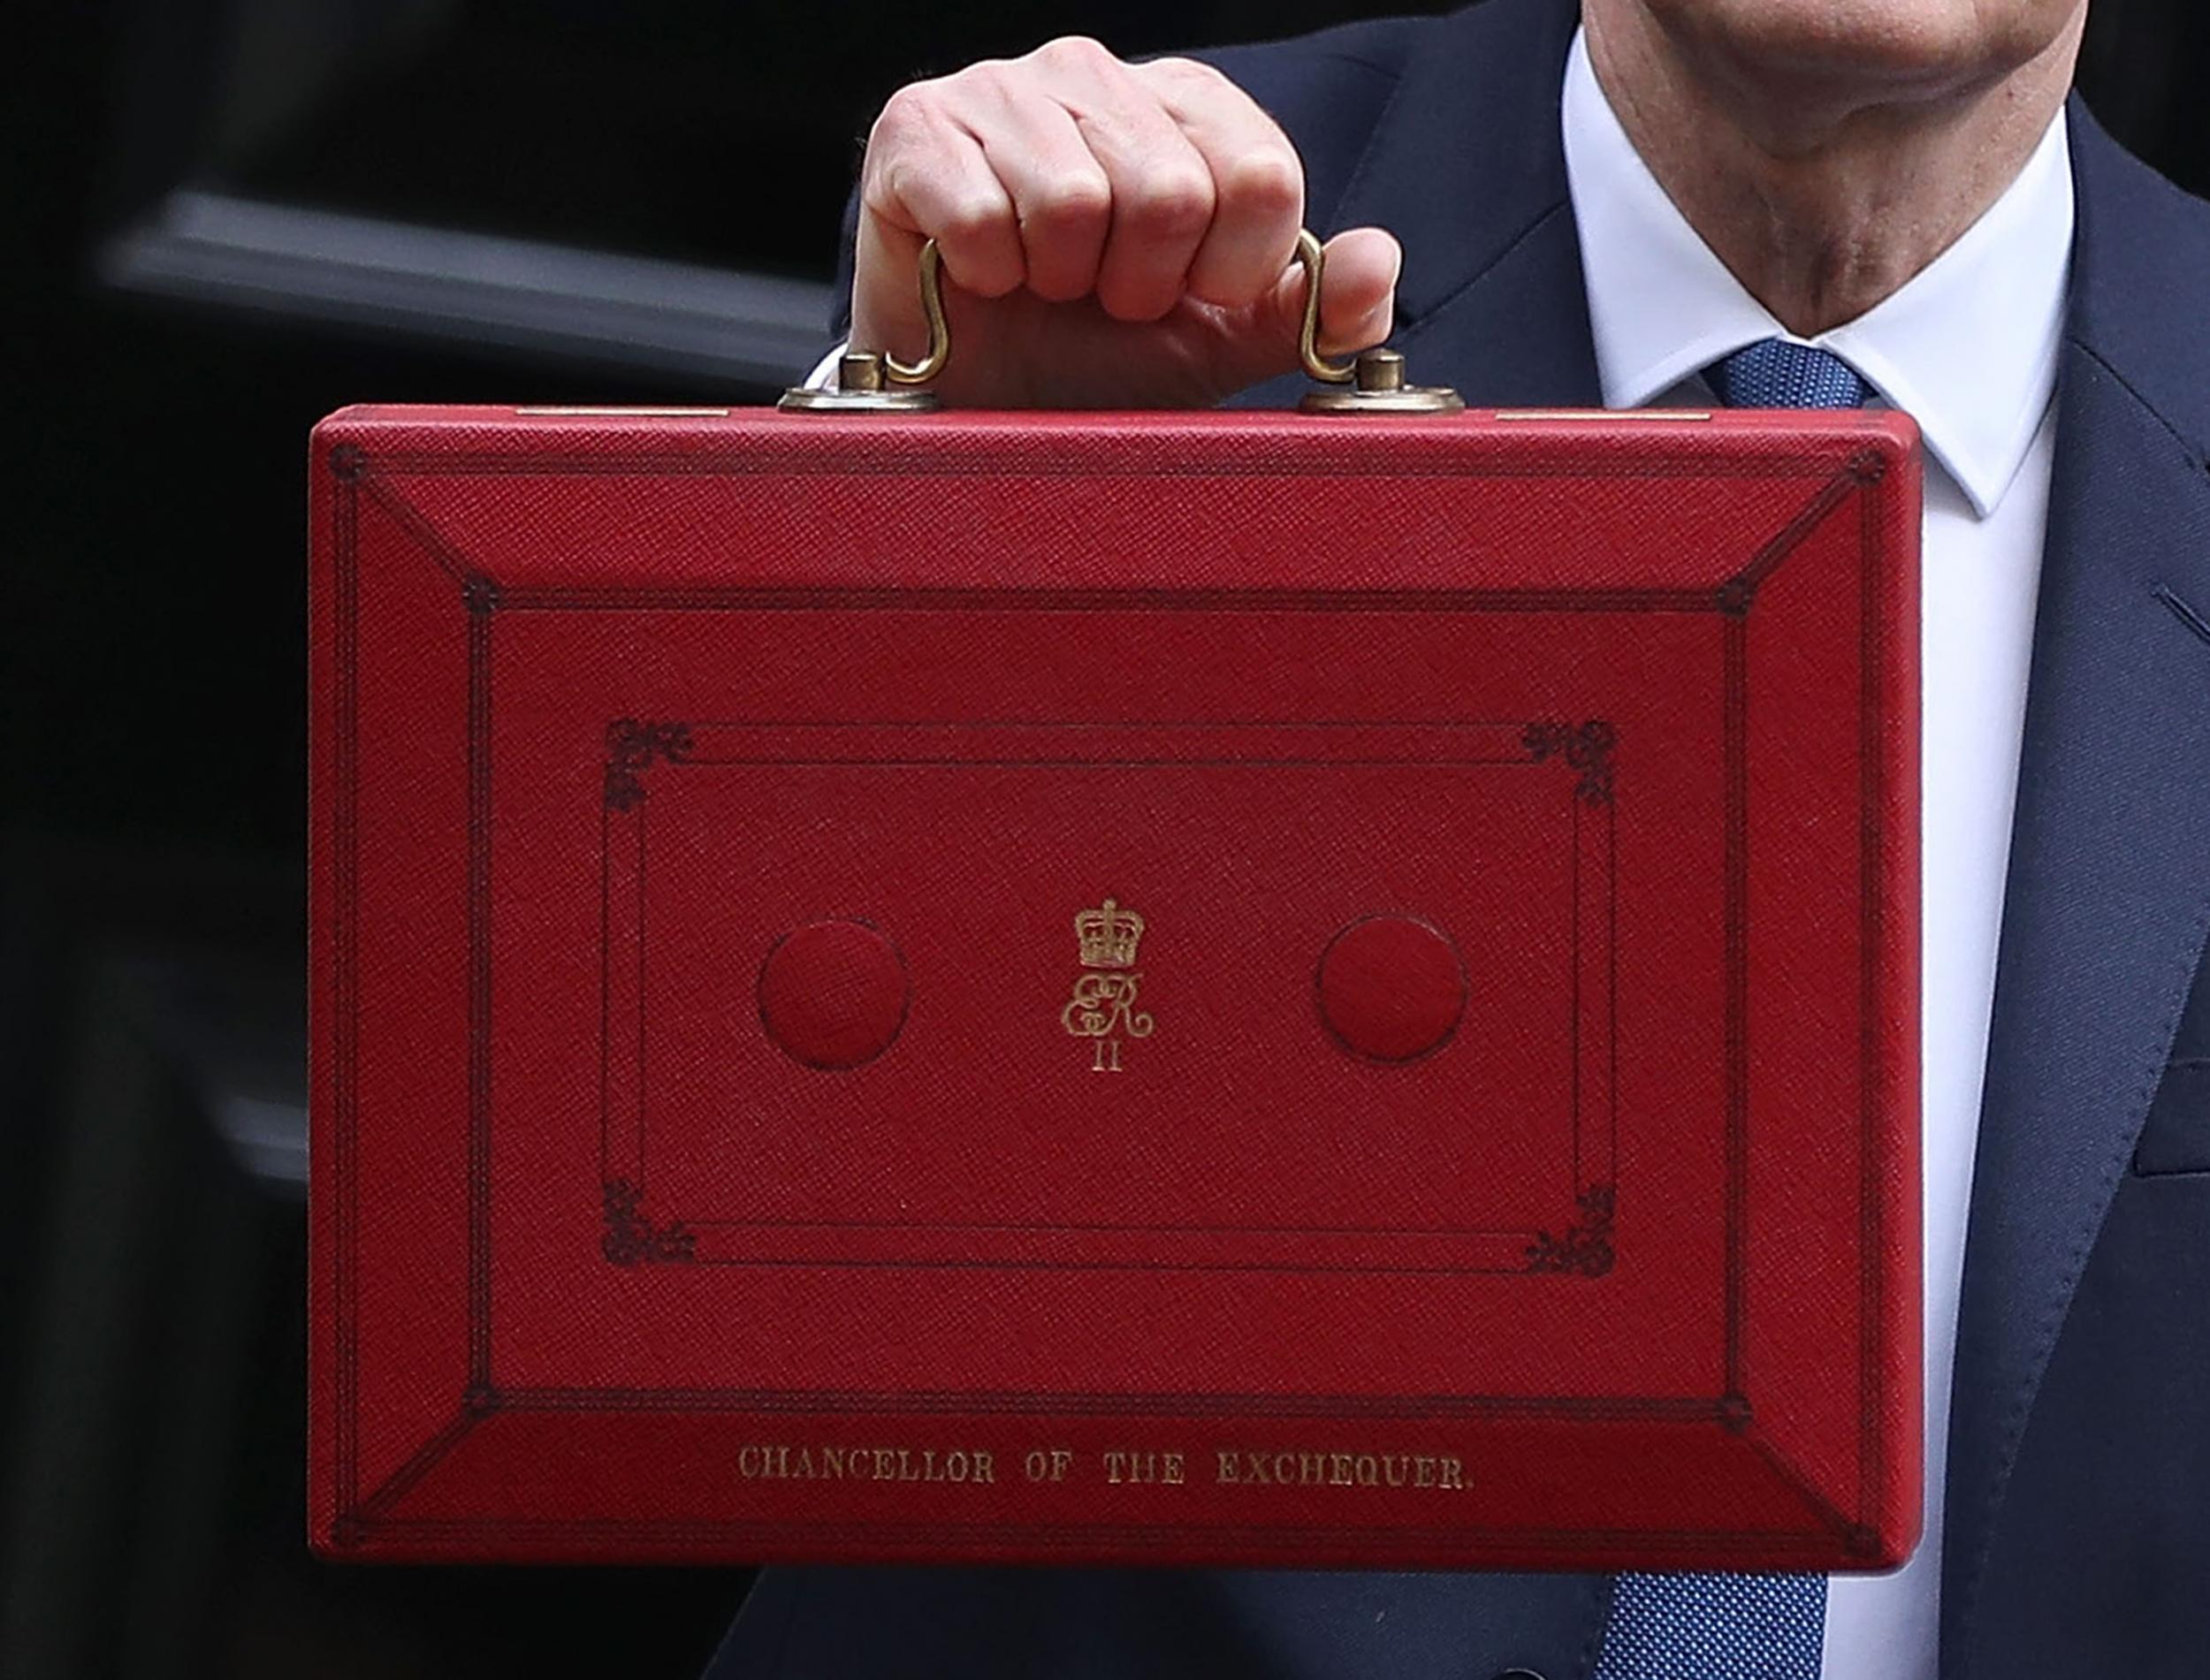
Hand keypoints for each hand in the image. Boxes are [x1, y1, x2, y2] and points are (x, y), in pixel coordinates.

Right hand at [851, 36, 1401, 406]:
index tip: (1181, 295)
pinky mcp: (917, 127)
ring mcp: (1002, 89)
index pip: (1262, 176)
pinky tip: (976, 273)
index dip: (1226, 271)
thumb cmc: (1095, 358)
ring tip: (1039, 283)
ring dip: (1056, 280)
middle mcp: (1097, 74)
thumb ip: (1309, 312)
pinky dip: (983, 275)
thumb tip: (1376, 262)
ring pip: (1073, 202)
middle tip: (1098, 297)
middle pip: (1170, 191)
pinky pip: (981, 217)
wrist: (974, 400)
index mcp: (1187, 106)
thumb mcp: (1219, 344)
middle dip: (1137, 284)